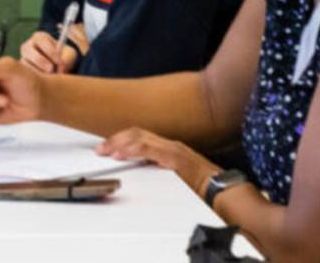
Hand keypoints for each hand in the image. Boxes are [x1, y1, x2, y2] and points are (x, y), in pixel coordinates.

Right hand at [19, 30, 79, 73]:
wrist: (58, 67)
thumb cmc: (64, 57)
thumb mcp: (69, 56)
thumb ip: (65, 60)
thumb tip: (59, 70)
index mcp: (40, 37)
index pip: (42, 41)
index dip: (51, 52)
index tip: (60, 62)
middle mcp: (28, 45)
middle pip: (29, 51)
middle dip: (41, 61)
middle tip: (51, 70)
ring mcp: (22, 57)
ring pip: (26, 64)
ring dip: (38, 71)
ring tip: (49, 77)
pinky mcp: (21, 70)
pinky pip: (24, 75)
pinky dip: (34, 79)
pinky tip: (43, 82)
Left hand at [96, 127, 215, 195]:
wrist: (219, 188)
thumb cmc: (201, 185)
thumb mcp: (175, 175)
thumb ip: (160, 169)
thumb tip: (142, 171)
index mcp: (168, 147)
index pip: (140, 135)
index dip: (121, 139)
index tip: (106, 147)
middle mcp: (169, 144)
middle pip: (137, 133)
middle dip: (116, 139)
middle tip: (100, 149)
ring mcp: (172, 149)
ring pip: (141, 137)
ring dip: (120, 143)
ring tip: (106, 150)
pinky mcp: (175, 158)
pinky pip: (150, 150)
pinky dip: (133, 150)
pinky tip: (122, 154)